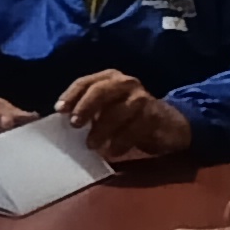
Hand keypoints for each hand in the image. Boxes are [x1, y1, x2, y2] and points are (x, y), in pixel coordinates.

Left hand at [56, 71, 191, 160]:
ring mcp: (142, 98)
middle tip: (75, 124)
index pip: (85, 82)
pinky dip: (121, 142)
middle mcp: (126, 83)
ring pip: (118, 111)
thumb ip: (87, 111)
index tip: (59, 111)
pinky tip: (113, 151)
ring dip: (102, 129)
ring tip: (91, 145)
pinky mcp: (154, 116)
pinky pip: (134, 129)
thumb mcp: (107, 108)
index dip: (71, 95)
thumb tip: (59, 121)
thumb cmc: (128, 117)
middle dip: (86, 107)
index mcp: (109, 78)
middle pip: (101, 90)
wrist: (169, 124)